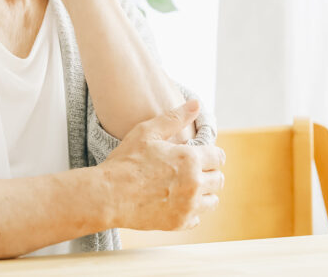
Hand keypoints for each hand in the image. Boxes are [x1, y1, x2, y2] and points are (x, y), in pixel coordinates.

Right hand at [99, 99, 225, 231]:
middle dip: (209, 172)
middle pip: (219, 179)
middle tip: (191, 171)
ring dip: (204, 193)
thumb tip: (196, 104)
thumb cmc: (126, 161)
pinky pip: (198, 218)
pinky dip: (191, 211)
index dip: (211, 154)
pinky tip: (176, 202)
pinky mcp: (179, 223)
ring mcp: (188, 206)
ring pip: (213, 201)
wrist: (108, 196)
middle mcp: (194, 183)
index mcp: (189, 159)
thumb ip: (175, 117)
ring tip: (186, 187)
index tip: (200, 155)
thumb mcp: (147, 132)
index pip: (219, 157)